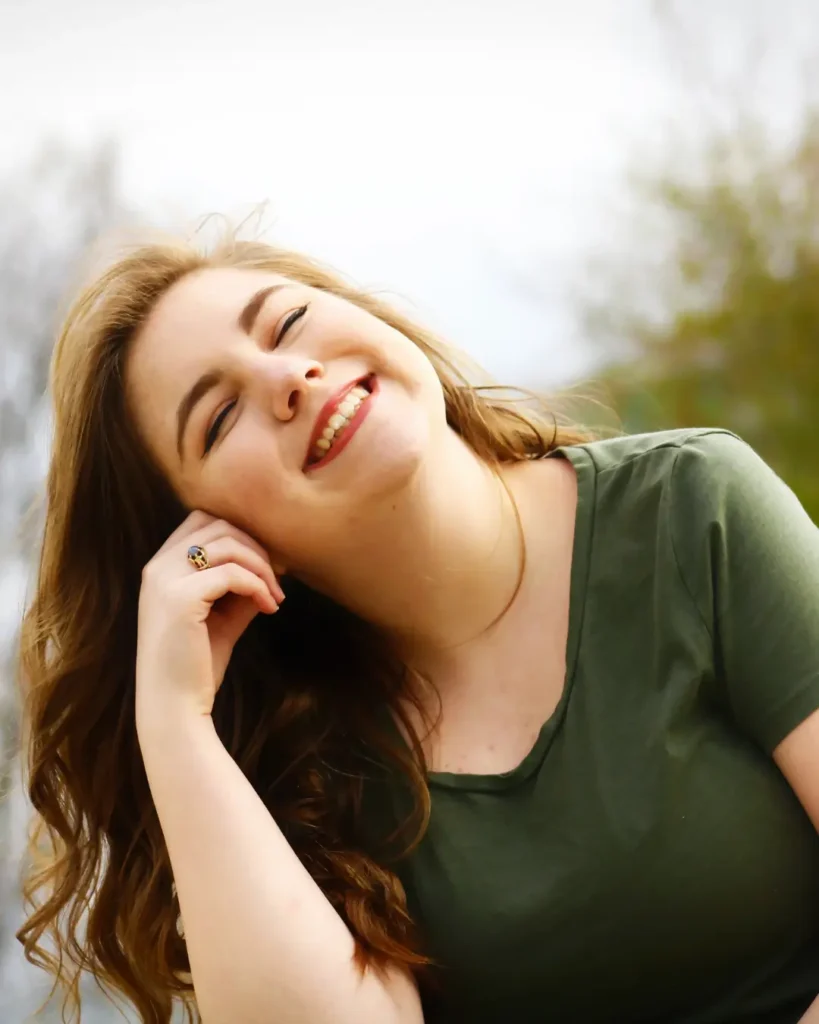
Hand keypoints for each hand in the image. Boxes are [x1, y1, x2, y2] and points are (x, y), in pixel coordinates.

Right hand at [135, 511, 283, 723]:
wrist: (174, 707)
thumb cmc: (197, 665)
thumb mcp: (223, 615)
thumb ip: (241, 586)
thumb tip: (273, 564)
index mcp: (161, 567)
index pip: (202, 521)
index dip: (241, 535)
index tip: (268, 563)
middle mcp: (157, 566)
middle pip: (218, 524)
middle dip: (256, 547)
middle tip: (279, 577)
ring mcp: (164, 580)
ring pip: (228, 543)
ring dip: (261, 566)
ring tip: (276, 596)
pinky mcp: (179, 599)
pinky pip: (232, 573)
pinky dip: (258, 586)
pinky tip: (269, 607)